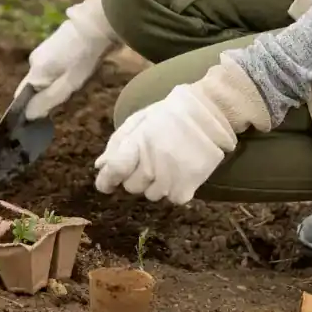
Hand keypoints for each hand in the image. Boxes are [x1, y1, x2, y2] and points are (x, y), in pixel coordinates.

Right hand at [17, 0, 117, 120]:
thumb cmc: (84, 57)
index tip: (43, 119)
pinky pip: (53, 65)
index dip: (29, 109)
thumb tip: (28, 115)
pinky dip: (62, 71)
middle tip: (70, 98)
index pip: (21, 97)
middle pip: (35, 87)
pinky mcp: (55, 43)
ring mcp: (44, 49)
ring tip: (79, 81)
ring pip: (46, 75)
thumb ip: (47, 101)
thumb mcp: (69, 84)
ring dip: (57, 83)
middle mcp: (35, 59)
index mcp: (35, 71)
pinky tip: (79, 69)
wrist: (98, 23)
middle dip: (48, 96)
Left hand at [93, 60, 272, 204]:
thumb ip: (118, 143)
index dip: (106, 180)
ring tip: (167, 164)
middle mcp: (153, 162)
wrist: (211, 112)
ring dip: (156, 184)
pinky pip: (173, 199)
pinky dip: (175, 190)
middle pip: (132, 187)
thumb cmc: (171, 114)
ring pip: (151, 195)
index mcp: (138, 141)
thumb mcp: (140, 119)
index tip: (107, 183)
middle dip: (136, 176)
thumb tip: (100, 167)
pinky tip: (180, 173)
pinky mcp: (188, 187)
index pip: (114, 170)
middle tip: (150, 160)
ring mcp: (171, 177)